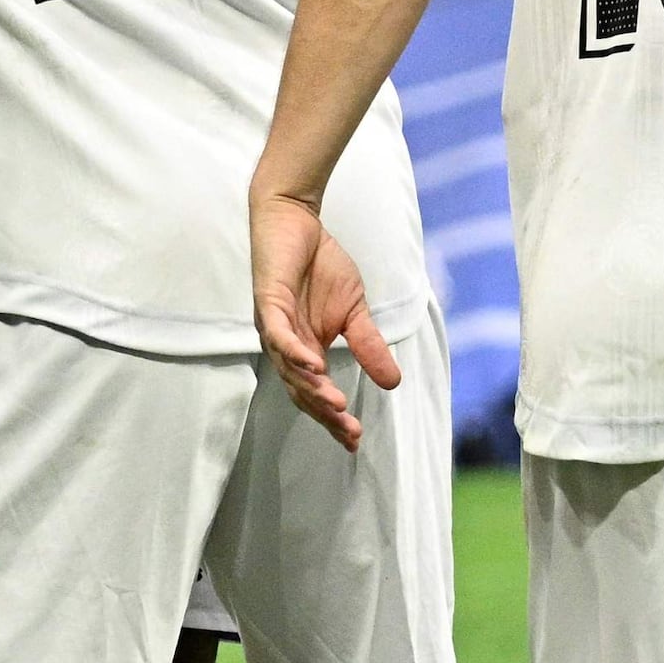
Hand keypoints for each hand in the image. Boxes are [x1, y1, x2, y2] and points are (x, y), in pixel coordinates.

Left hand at [252, 199, 400, 446]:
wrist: (297, 222)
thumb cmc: (321, 266)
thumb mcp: (355, 311)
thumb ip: (368, 345)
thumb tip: (395, 382)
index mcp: (305, 350)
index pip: (316, 394)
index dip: (333, 419)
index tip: (355, 440)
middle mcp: (285, 346)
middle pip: (301, 391)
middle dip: (325, 414)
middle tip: (350, 431)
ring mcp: (274, 326)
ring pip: (289, 369)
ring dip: (313, 388)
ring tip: (338, 406)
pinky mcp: (268, 303)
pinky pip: (279, 334)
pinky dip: (294, 352)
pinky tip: (314, 365)